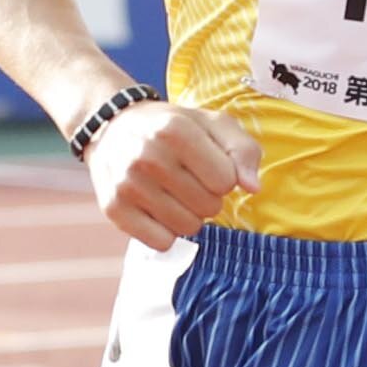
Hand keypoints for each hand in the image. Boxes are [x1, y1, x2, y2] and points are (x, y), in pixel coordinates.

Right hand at [86, 97, 260, 250]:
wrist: (114, 128)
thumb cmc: (173, 128)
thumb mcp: (213, 124)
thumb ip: (242, 150)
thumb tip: (252, 187)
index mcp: (176, 130)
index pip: (226, 181)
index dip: (223, 177)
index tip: (207, 166)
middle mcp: (148, 156)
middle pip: (209, 207)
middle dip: (207, 197)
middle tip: (189, 180)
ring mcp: (127, 184)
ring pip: (187, 228)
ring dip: (188, 216)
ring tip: (173, 193)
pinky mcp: (114, 209)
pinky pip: (161, 242)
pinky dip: (165, 232)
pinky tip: (156, 209)